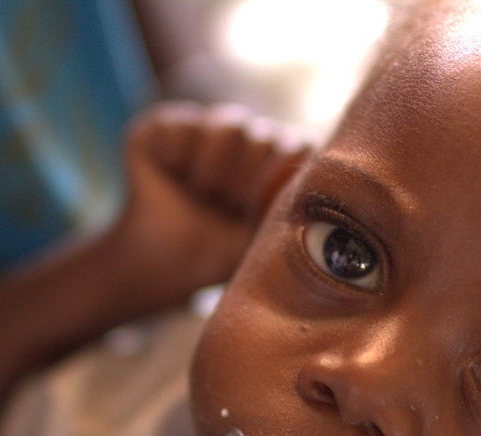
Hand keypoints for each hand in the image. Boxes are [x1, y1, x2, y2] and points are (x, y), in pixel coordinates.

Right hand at [116, 101, 309, 305]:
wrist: (160, 265)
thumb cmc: (217, 255)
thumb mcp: (264, 239)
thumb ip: (295, 209)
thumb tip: (320, 186)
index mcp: (274, 162)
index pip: (298, 148)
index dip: (275, 180)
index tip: (252, 212)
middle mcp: (245, 139)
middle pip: (265, 136)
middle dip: (244, 182)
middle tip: (223, 208)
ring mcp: (206, 128)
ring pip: (230, 124)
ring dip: (213, 170)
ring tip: (201, 195)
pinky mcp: (166, 125)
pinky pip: (181, 124)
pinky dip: (175, 157)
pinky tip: (170, 178)